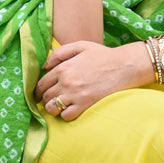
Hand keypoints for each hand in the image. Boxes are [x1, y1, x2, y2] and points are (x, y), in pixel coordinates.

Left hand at [34, 41, 150, 120]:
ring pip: (52, 108)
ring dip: (53, 108)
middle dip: (45, 99)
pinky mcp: (85, 105)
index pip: (42, 83)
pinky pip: (66, 116)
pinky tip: (70, 110)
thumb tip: (45, 66)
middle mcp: (66, 82)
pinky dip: (65, 115)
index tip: (41, 93)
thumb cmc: (103, 55)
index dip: (39, 89)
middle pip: (45, 96)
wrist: (124, 66)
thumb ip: (60, 53)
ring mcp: (75, 95)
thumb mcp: (80, 46)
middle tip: (50, 99)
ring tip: (58, 106)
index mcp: (63, 68)